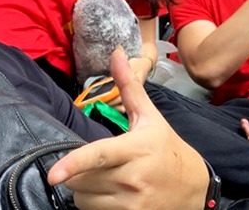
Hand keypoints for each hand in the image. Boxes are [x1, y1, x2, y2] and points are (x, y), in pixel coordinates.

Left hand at [48, 47, 208, 209]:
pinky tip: (112, 196)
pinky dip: (95, 206)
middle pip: (81, 180)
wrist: (195, 187)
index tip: (53, 174)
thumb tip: (116, 53)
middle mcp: (133, 178)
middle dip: (77, 172)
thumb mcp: (149, 117)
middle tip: (96, 164)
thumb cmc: (166, 148)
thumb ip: (128, 86)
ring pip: (84, 200)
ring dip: (85, 190)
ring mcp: (132, 203)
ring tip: (106, 180)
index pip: (99, 156)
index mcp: (136, 148)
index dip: (73, 164)